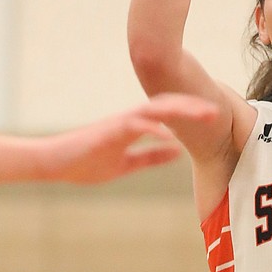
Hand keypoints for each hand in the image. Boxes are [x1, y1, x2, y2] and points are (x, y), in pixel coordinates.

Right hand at [38, 97, 213, 183]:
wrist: (55, 164)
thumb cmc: (86, 163)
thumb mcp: (126, 164)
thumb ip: (151, 157)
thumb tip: (177, 152)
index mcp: (136, 126)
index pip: (168, 114)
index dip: (190, 113)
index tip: (212, 116)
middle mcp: (129, 120)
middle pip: (165, 106)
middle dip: (191, 107)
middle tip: (216, 111)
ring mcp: (117, 124)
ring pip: (152, 110)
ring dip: (177, 110)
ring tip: (199, 113)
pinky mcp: (106, 132)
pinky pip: (131, 127)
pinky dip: (149, 128)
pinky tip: (166, 132)